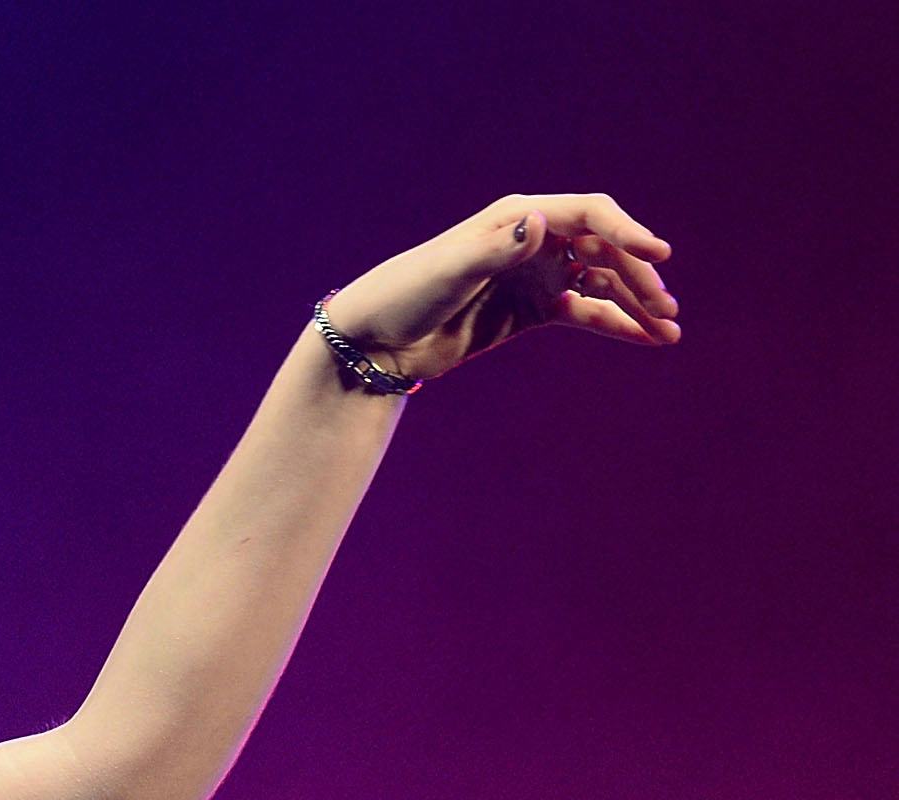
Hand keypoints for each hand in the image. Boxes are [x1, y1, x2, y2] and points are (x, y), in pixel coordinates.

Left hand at [321, 193, 680, 385]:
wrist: (374, 341)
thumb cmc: (404, 294)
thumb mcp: (449, 270)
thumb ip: (496, 248)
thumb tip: (537, 221)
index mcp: (516, 217)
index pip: (589, 215)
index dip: (627, 232)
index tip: (659, 255)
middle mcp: (533, 241)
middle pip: (604, 250)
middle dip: (639, 277)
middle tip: (667, 308)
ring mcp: (536, 275)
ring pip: (602, 283)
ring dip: (637, 303)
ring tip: (669, 329)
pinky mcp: (532, 310)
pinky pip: (586, 312)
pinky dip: (616, 324)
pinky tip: (647, 338)